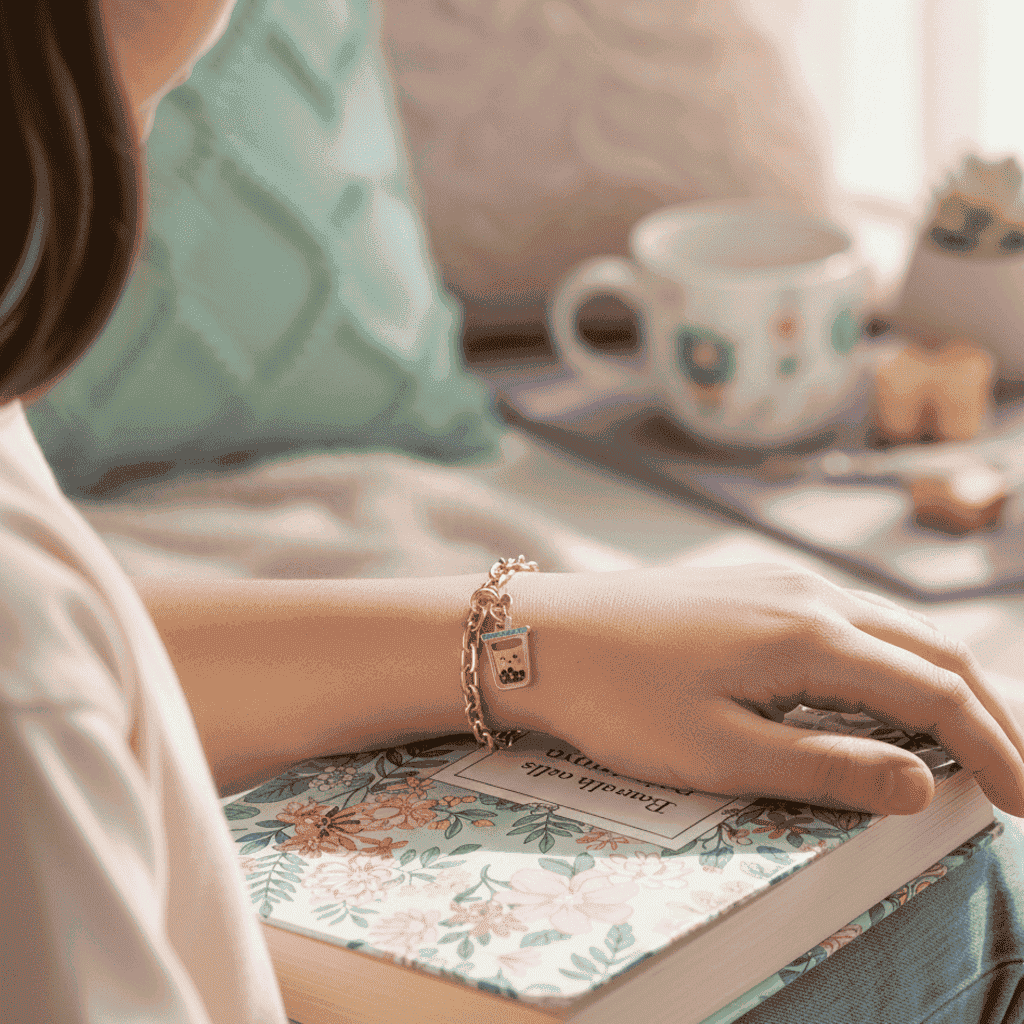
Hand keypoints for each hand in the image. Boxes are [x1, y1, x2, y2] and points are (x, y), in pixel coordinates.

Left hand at [523, 564, 1023, 816]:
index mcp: (811, 635)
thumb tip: (925, 784)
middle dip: (988, 714)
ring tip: (969, 743)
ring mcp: (779, 584)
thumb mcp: (719, 750)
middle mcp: (809, 595)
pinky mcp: (751, 591)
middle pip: (932, 650)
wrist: (540, 631)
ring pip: (892, 631)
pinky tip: (885, 697)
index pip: (937, 691)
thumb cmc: (618, 698)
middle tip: (1017, 779)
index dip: (996, 749)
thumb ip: (825, 767)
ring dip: (942, 685)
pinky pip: (849, 623)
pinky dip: (892, 663)